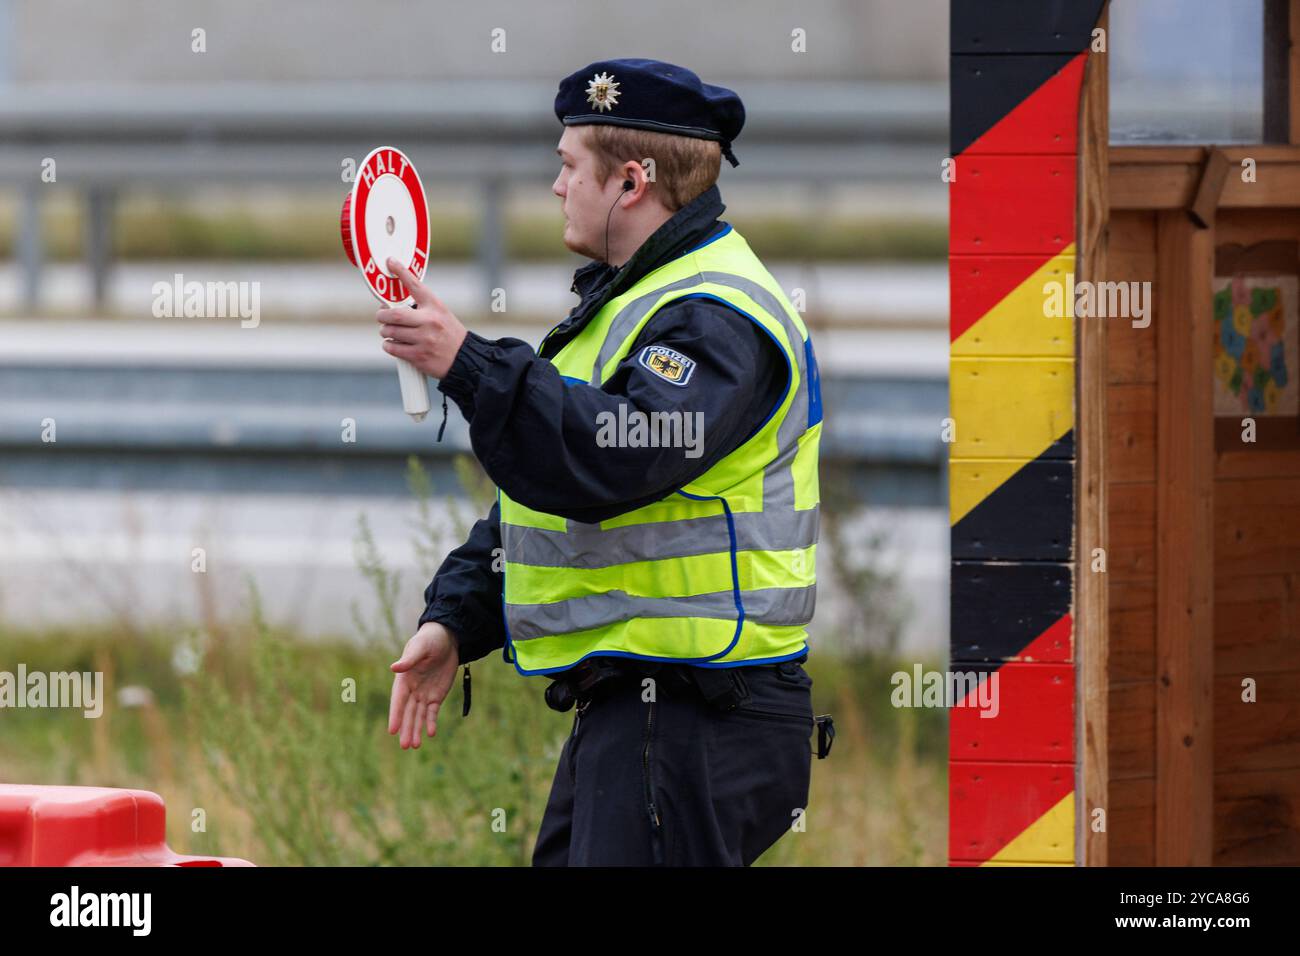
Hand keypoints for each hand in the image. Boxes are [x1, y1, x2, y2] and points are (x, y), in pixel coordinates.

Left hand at [375, 258, 467, 378]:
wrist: (465, 358)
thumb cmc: (449, 334)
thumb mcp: (440, 314)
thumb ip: (420, 308)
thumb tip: (391, 305)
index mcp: (435, 307)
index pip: (416, 285)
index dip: (401, 272)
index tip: (391, 262)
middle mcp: (430, 322)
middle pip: (395, 314)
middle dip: (382, 315)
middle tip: (381, 315)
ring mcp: (424, 339)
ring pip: (391, 332)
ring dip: (385, 331)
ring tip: (388, 332)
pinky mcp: (419, 356)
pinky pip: (393, 348)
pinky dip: (389, 345)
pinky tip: (393, 344)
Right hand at [388, 621, 460, 748]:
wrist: (446, 639)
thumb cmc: (429, 640)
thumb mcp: (420, 648)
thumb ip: (409, 660)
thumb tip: (394, 668)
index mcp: (403, 679)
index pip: (398, 701)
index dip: (396, 715)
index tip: (392, 731)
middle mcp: (412, 690)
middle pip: (408, 713)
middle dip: (407, 729)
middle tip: (405, 746)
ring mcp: (424, 694)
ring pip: (419, 716)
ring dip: (417, 730)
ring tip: (415, 746)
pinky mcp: (436, 696)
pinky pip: (433, 712)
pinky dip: (431, 722)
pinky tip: (431, 733)